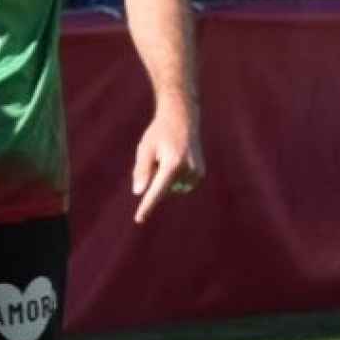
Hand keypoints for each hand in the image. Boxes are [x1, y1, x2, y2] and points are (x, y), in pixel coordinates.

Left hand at [131, 107, 202, 223]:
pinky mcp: (200, 175)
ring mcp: (197, 174)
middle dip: (154, 178)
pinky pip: (179, 186)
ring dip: (163, 178)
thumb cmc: (159, 133)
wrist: (182, 119)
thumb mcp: (145, 148)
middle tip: (157, 156)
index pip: (157, 191)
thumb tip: (139, 193)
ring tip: (167, 156)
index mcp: (174, 164)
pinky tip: (175, 161)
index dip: (147, 206)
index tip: (139, 220)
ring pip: (170, 189)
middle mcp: (189, 170)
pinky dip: (172, 178)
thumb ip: (142, 171)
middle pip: (161, 188)